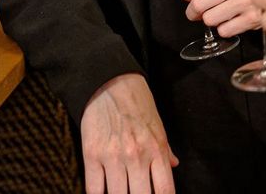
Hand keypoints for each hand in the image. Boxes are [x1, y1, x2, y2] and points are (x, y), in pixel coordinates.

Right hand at [81, 74, 177, 193]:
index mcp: (156, 149)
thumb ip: (165, 149)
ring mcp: (113, 157)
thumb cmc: (136, 102)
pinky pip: (94, 189)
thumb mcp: (158, 124)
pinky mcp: (92, 156)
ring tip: (122, 193)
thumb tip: (173, 166)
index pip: (164, 190)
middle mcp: (136, 156)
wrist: (110, 83)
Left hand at [180, 0, 261, 37]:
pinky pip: (225, 30)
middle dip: (194, 9)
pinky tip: (233, 19)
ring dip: (211, 18)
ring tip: (219, 13)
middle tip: (198, 9)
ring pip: (209, 19)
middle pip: (197, 4)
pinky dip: (226, 28)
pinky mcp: (252, 19)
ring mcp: (244, 3)